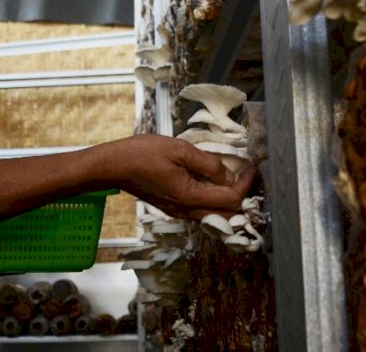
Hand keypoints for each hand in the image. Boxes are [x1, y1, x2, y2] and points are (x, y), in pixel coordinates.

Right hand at [96, 134, 255, 219]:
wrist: (113, 166)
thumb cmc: (142, 154)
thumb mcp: (179, 150)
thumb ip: (208, 164)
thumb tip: (229, 175)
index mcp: (190, 196)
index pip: (231, 199)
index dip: (246, 185)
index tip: (253, 167)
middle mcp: (186, 210)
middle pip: (227, 215)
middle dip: (243, 197)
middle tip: (248, 176)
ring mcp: (178, 212)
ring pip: (214, 215)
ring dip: (229, 201)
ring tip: (235, 178)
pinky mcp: (172, 208)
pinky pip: (201, 210)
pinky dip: (214, 200)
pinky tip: (214, 182)